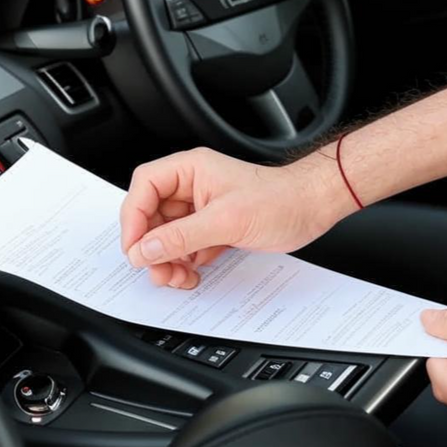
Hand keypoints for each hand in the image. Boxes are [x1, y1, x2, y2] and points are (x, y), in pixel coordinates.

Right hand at [120, 148, 347, 288]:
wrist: (313, 208)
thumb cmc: (281, 200)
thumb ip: (182, 236)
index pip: (144, 188)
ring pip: (167, 236)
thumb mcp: (226, 221)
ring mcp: (203, 208)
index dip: (134, 218)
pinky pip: (186, 247)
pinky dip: (185, 264)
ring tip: (176, 276)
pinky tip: (192, 274)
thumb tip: (145, 249)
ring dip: (167, 260)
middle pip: (152, 216)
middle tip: (157, 270)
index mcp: (191, 170)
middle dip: (151, 247)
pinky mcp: (214, 228)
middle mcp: (193, 187)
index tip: (135, 246)